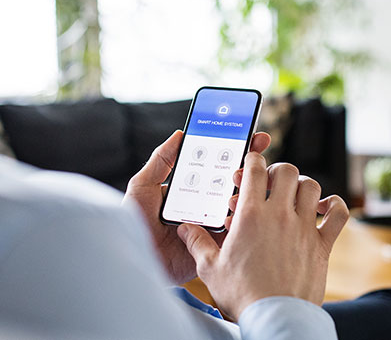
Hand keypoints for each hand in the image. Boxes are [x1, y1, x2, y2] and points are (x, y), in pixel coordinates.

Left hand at [123, 130, 271, 284]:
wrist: (135, 257)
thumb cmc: (134, 222)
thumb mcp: (143, 186)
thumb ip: (160, 160)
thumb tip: (180, 134)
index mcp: (193, 189)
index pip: (218, 166)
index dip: (237, 151)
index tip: (252, 136)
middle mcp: (206, 205)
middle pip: (235, 183)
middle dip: (251, 166)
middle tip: (256, 152)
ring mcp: (213, 224)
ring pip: (239, 204)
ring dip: (247, 189)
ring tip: (240, 179)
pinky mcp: (216, 245)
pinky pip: (235, 231)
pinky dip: (241, 218)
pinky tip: (234, 207)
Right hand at [177, 154, 348, 319]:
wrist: (274, 317)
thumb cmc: (242, 295)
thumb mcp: (210, 268)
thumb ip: (198, 243)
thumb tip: (184, 228)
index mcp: (251, 216)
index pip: (255, 169)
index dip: (253, 160)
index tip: (250, 165)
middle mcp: (280, 215)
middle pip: (287, 171)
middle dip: (277, 172)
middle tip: (270, 184)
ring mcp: (304, 228)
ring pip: (312, 186)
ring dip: (302, 185)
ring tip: (293, 195)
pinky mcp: (321, 244)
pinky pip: (338, 214)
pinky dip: (334, 205)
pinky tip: (323, 208)